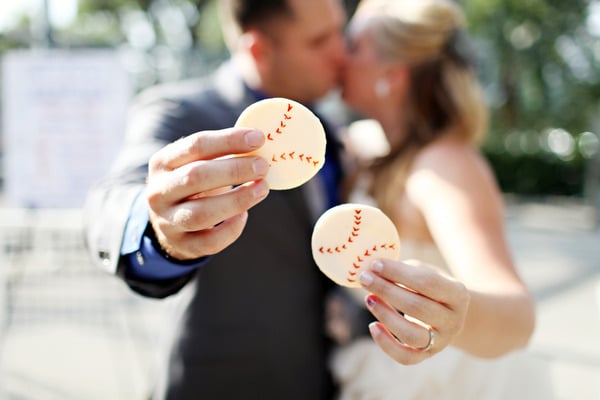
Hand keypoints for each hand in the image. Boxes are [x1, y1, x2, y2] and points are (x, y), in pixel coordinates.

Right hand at [146, 128, 269, 259]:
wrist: (169, 222)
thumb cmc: (194, 185)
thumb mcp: (197, 163)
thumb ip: (223, 152)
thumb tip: (259, 141)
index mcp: (163, 162)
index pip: (196, 146)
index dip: (229, 141)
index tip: (258, 138)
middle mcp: (159, 192)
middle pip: (195, 177)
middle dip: (234, 170)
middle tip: (262, 166)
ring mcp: (167, 221)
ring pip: (201, 213)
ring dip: (237, 200)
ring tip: (262, 189)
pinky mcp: (182, 245)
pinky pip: (210, 241)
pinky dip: (231, 229)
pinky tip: (244, 215)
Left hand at [359, 258, 469, 364]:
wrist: (448, 314)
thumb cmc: (430, 288)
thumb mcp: (424, 272)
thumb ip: (403, 271)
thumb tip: (372, 269)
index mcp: (458, 294)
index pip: (428, 282)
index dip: (399, 273)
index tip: (376, 264)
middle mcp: (453, 320)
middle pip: (417, 307)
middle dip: (386, 290)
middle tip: (364, 278)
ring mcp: (441, 341)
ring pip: (411, 334)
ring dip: (386, 315)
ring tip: (369, 298)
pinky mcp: (426, 355)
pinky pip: (405, 357)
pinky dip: (386, 344)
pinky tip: (373, 326)